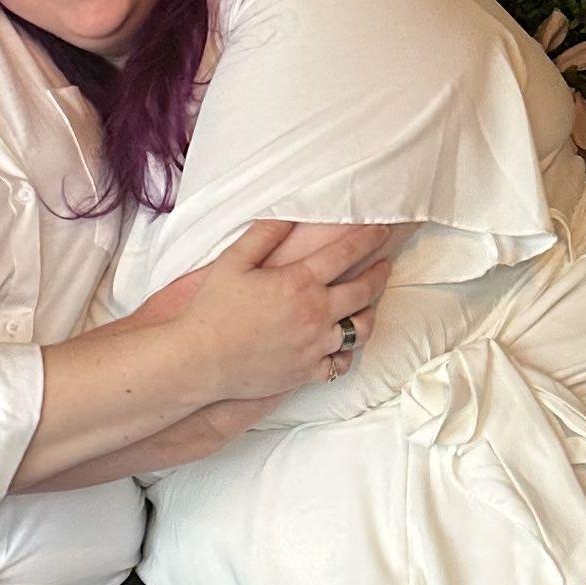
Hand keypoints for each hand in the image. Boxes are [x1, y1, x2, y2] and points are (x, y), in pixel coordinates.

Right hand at [163, 220, 392, 406]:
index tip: (380, 229)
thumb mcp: (233, 261)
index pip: (346, 253)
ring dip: (370, 312)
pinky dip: (347, 352)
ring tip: (369, 304)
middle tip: (385, 263)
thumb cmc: (213, 309)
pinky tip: (345, 344)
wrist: (200, 361)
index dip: (368, 238)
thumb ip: (263, 234)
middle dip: (380, 273)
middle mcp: (316, 314)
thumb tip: (287, 212)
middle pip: (364, 290)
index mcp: (299, 282)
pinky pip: (341, 363)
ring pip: (361, 329)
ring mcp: (315, 345)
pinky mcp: (308, 372)